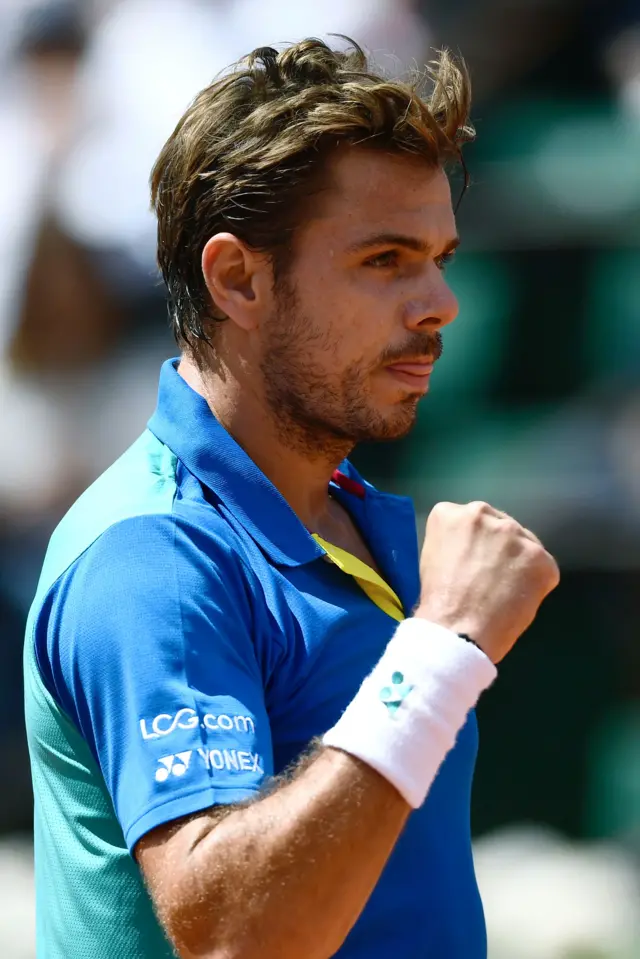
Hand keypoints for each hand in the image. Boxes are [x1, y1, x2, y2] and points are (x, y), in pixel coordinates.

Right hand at [415, 501, 558, 663]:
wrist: (456, 632)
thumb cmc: (437, 603)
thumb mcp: (431, 558)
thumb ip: (454, 543)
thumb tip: (475, 551)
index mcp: (451, 513)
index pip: (468, 521)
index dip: (470, 545)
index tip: (467, 564)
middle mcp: (483, 513)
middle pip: (497, 525)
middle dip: (496, 547)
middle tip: (488, 576)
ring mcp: (515, 533)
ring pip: (522, 543)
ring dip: (517, 562)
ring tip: (504, 591)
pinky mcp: (540, 557)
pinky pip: (542, 567)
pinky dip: (535, 583)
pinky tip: (517, 599)